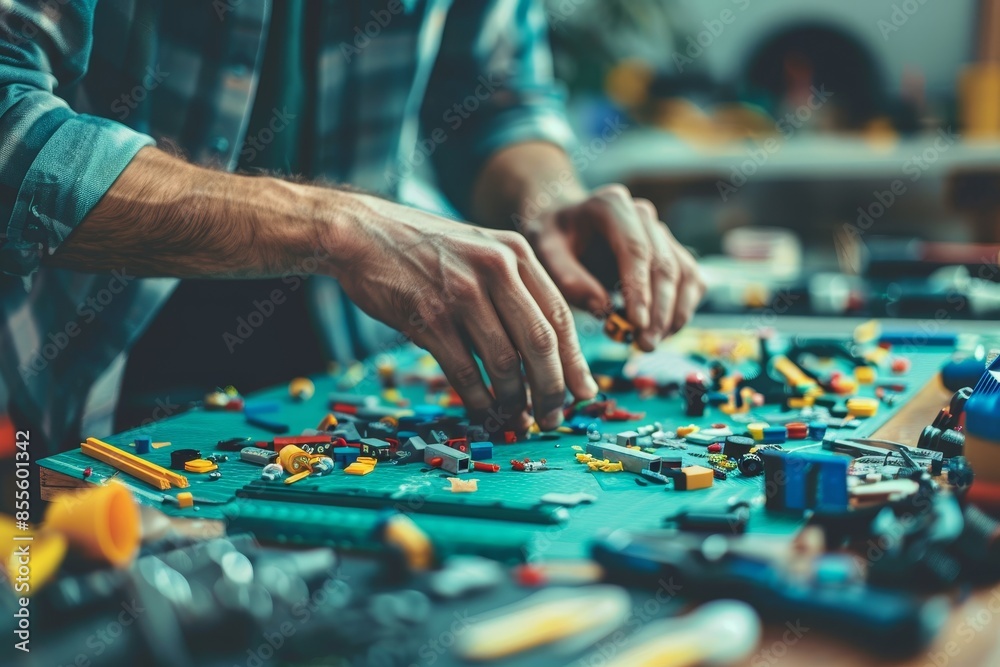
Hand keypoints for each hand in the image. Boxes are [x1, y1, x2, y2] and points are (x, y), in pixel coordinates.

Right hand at [329, 194, 598, 431]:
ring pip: (505, 362)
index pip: (560, 315)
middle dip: (552, 388)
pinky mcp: (429, 317)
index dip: (575, 361)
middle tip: (554, 417)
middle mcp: (495, 269)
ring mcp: (462, 293)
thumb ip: (514, 288)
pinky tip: (485, 411)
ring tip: (516, 416)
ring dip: (514, 399)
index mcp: (516, 252)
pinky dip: (479, 399)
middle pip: (540, 342)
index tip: (584, 392)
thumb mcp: (481, 250)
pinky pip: (466, 371)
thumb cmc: (424, 250)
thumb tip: (545, 353)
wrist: (362, 233)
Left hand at [520, 185, 704, 350]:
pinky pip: (690, 280)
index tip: (637, 323)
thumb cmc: (553, 240)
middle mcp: (642, 215)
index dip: (640, 288)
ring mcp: (661, 232)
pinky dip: (681, 309)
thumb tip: (602, 307)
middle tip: (645, 345)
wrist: (564, 227)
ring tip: (650, 343)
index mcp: (611, 205)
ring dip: (673, 314)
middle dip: (658, 310)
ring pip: (684, 273)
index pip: (635, 249)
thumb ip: (567, 278)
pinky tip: (661, 332)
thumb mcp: (544, 252)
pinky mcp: (672, 252)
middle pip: (664, 264)